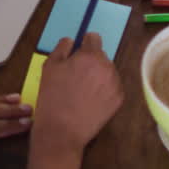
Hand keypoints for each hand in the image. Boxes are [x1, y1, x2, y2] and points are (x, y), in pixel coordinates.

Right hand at [31, 34, 123, 154]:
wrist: (62, 130)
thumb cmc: (53, 97)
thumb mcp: (49, 66)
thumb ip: (61, 48)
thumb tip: (71, 41)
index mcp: (90, 56)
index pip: (94, 38)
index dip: (84, 43)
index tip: (78, 53)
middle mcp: (107, 67)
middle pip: (101, 56)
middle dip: (90, 61)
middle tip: (76, 76)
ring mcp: (115, 84)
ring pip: (107, 71)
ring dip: (98, 75)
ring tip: (83, 90)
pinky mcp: (118, 100)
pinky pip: (112, 87)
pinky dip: (104, 90)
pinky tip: (90, 99)